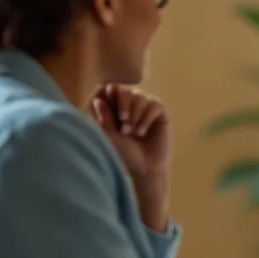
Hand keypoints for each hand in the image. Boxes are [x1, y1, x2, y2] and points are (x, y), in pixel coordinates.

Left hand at [92, 85, 169, 229]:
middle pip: (125, 90)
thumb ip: (104, 118)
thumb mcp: (110, 137)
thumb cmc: (124, 154)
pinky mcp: (160, 113)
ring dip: (135, 114)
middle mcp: (131, 104)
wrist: (144, 168)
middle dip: (123, 106)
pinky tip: (142, 132)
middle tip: (123, 127)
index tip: (109, 111)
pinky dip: (146, 118)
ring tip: (133, 133)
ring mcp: (146, 107)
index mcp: (115, 107)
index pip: (111, 89)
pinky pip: (154, 105)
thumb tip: (98, 100)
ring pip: (140, 97)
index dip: (110, 96)